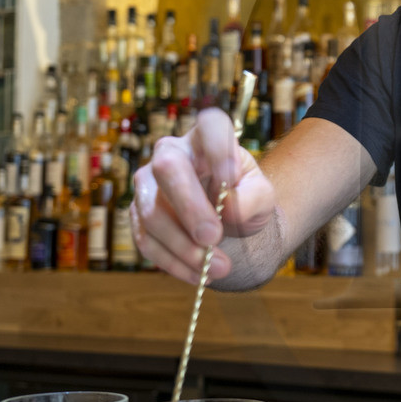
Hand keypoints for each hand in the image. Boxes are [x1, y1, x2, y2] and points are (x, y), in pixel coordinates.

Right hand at [133, 107, 276, 283]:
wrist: (227, 217)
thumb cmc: (244, 197)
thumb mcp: (262, 196)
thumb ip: (253, 198)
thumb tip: (227, 209)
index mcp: (206, 137)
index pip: (209, 126)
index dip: (218, 148)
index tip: (232, 177)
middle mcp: (172, 153)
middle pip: (168, 169)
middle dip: (189, 207)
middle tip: (214, 238)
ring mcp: (148, 183)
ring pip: (152, 211)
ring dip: (183, 245)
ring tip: (219, 267)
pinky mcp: (138, 214)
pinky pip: (146, 240)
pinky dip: (172, 262)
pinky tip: (198, 275)